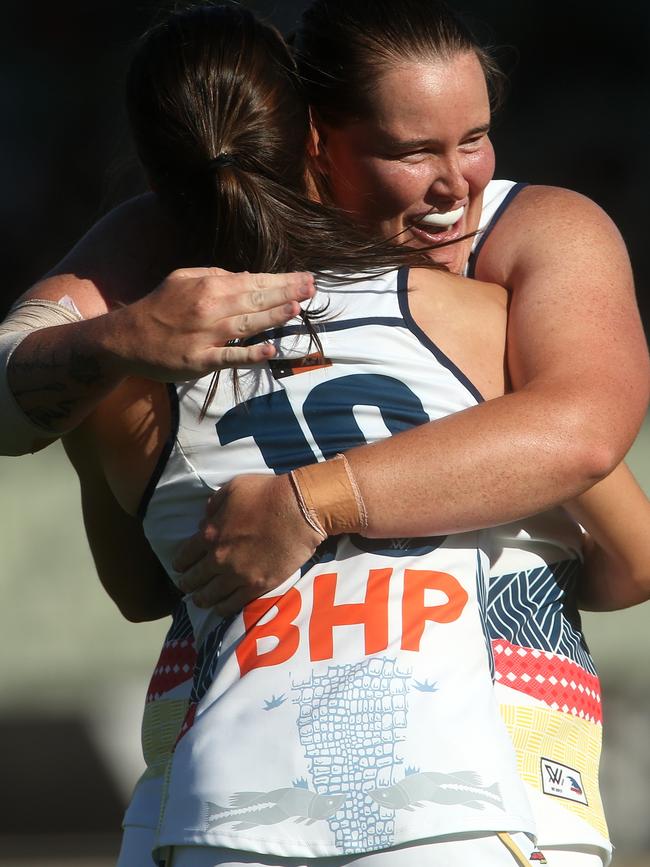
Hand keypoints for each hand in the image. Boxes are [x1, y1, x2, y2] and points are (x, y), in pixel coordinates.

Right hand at [102, 267, 314, 380]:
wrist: (126, 338)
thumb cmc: (158, 307)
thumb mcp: (183, 279)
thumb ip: (215, 276)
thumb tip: (249, 277)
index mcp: (208, 286)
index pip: (254, 281)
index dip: (282, 280)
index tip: (306, 279)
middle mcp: (210, 308)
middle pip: (255, 299)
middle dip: (286, 293)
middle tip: (312, 288)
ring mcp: (206, 335)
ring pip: (247, 325)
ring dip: (273, 316)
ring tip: (297, 309)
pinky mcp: (200, 360)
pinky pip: (229, 356)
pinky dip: (250, 354)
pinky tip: (270, 350)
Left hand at [173, 473, 322, 615]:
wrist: (299, 510)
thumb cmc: (267, 493)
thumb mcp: (234, 488)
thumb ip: (215, 505)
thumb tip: (206, 518)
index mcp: (210, 533)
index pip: (185, 555)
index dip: (180, 563)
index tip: (179, 567)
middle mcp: (219, 558)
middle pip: (195, 578)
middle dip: (188, 583)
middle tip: (186, 586)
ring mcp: (238, 575)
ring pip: (211, 595)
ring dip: (202, 599)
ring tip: (200, 601)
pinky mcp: (258, 586)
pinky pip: (234, 604)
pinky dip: (223, 608)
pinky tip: (220, 609)